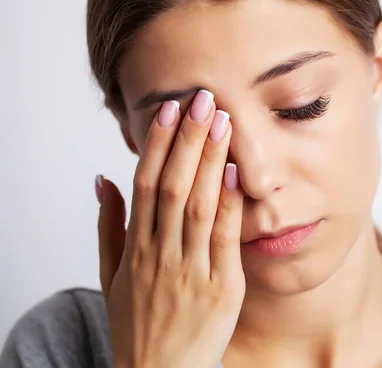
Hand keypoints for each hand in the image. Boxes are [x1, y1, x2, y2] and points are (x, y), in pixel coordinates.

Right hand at [96, 90, 244, 367]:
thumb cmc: (137, 323)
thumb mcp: (110, 276)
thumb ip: (108, 225)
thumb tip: (102, 179)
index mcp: (134, 248)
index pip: (145, 184)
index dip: (158, 145)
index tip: (170, 110)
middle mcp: (159, 254)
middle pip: (173, 186)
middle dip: (188, 140)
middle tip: (203, 101)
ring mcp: (190, 271)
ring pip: (198, 206)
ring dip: (210, 161)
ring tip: (222, 123)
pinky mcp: (220, 289)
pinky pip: (224, 240)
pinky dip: (230, 205)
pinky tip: (236, 173)